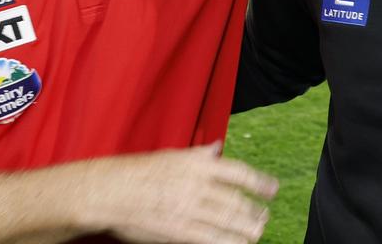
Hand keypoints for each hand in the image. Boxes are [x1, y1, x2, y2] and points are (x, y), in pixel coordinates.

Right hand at [88, 144, 277, 243]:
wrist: (109, 192)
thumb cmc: (137, 172)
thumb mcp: (171, 156)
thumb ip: (198, 155)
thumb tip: (217, 148)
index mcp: (195, 164)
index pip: (238, 173)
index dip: (260, 182)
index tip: (272, 189)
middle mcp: (197, 186)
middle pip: (237, 200)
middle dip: (255, 210)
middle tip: (264, 214)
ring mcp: (189, 209)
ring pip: (229, 221)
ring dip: (247, 228)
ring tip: (257, 231)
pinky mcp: (179, 231)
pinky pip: (212, 239)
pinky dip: (228, 242)